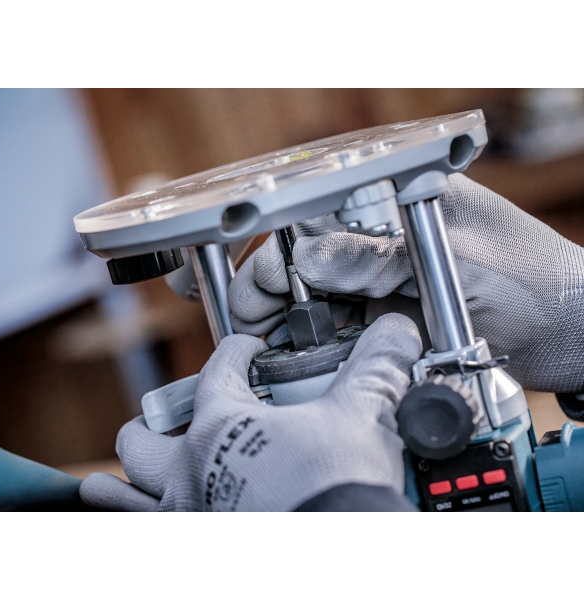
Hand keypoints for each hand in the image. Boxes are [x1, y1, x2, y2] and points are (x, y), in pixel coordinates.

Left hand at [79, 313, 421, 510]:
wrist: (336, 549)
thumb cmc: (336, 487)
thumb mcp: (359, 417)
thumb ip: (374, 368)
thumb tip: (396, 331)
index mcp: (224, 424)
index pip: (220, 368)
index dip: (237, 350)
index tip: (250, 350)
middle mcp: (192, 467)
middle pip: (144, 437)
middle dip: (153, 420)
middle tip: (172, 415)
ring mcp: (187, 511)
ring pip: (124, 492)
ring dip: (121, 480)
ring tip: (115, 476)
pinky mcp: (195, 540)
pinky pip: (142, 530)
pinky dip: (133, 518)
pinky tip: (143, 514)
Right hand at [229, 174, 583, 393]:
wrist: (571, 334)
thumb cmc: (533, 286)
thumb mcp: (459, 267)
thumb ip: (384, 258)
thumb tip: (308, 256)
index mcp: (403, 202)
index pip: (317, 216)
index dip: (274, 252)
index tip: (251, 291)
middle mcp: (386, 236)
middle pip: (306, 255)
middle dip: (265, 289)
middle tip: (241, 324)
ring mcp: (386, 275)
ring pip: (314, 290)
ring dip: (281, 315)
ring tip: (253, 342)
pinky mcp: (389, 309)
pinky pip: (339, 320)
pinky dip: (311, 336)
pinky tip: (288, 351)